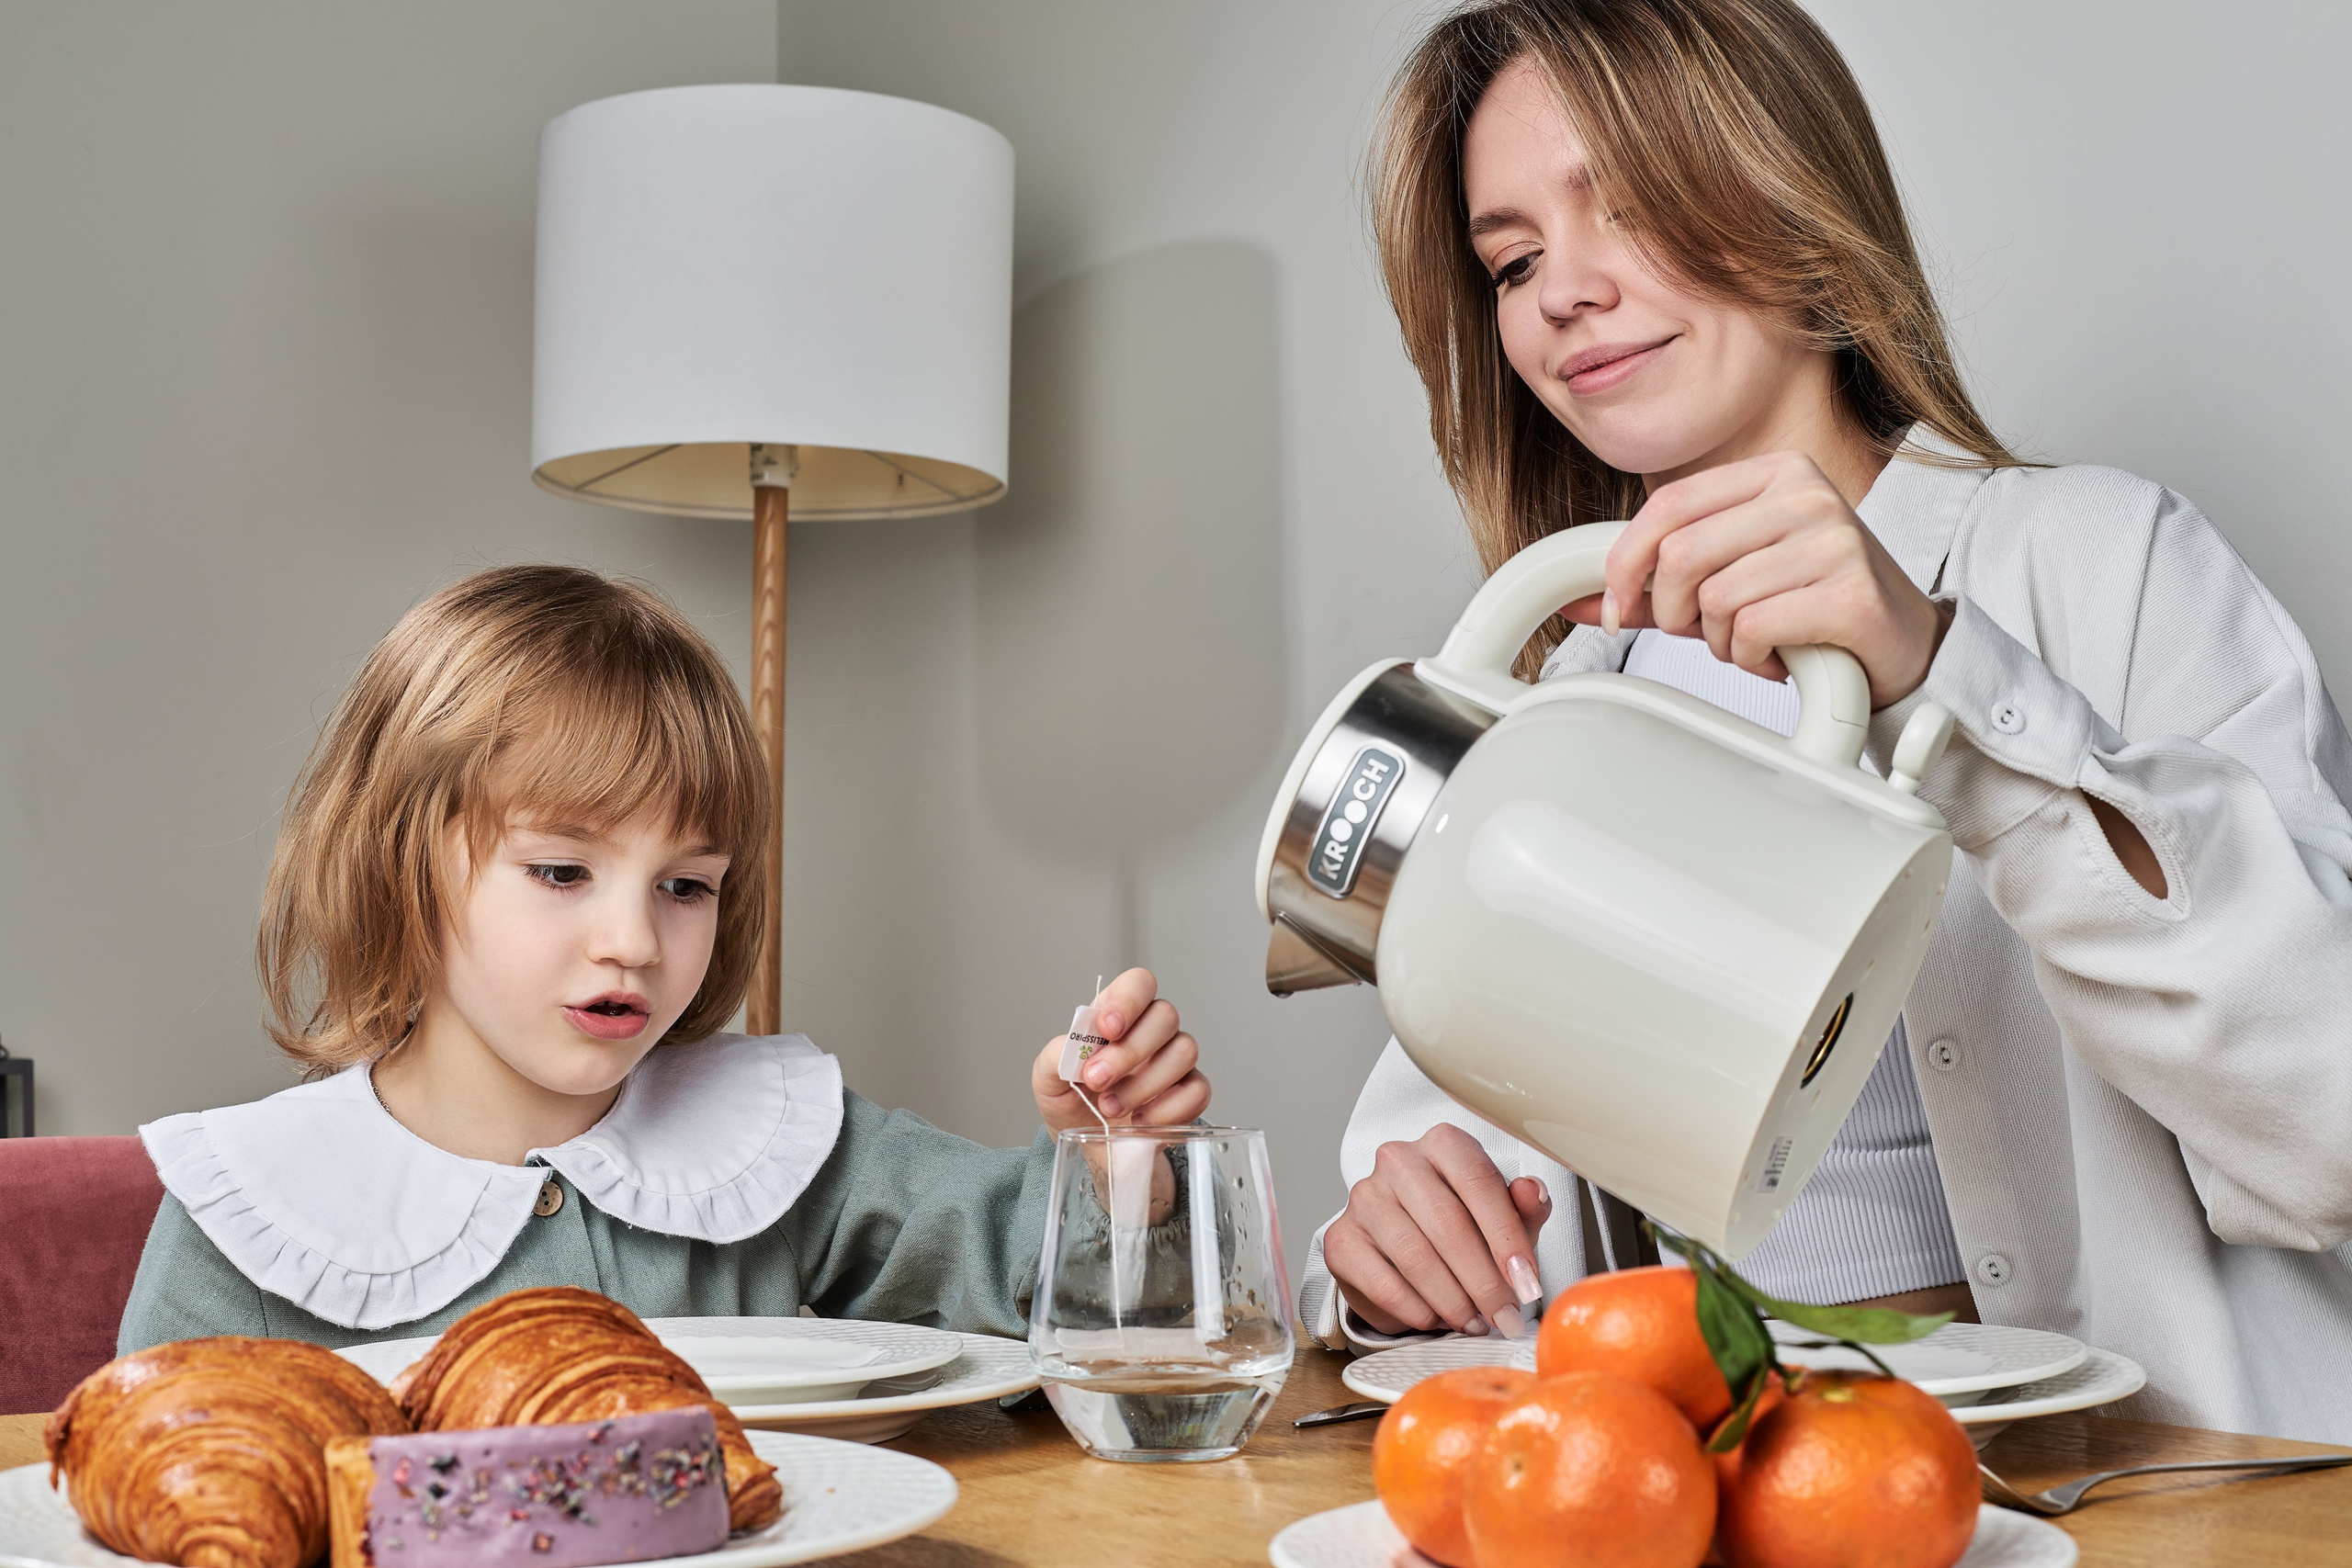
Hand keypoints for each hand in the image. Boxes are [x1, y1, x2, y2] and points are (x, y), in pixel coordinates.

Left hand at [1030, 967, 1208, 1133]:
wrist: (1088, 1143)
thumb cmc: (1071, 1100)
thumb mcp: (1047, 1078)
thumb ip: (1056, 1055)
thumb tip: (1076, 1044)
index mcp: (1118, 1014)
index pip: (1139, 984)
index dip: (1128, 1000)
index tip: (1106, 1028)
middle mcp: (1153, 1031)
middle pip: (1166, 1015)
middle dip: (1129, 1051)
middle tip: (1096, 1080)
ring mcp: (1175, 1061)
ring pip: (1185, 1051)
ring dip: (1143, 1084)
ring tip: (1110, 1107)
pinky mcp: (1190, 1093)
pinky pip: (1197, 1091)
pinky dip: (1165, 1110)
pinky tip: (1138, 1120)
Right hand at [1321, 1124, 1551, 1339]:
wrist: (1406, 1255)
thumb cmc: (1464, 1229)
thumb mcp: (1505, 1220)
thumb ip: (1525, 1207)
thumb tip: (1533, 1191)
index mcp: (1444, 1144)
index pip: (1479, 1182)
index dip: (1508, 1238)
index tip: (1528, 1283)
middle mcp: (1398, 1160)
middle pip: (1447, 1222)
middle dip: (1483, 1280)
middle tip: (1505, 1317)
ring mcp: (1364, 1197)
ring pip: (1415, 1255)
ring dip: (1452, 1300)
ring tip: (1474, 1323)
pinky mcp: (1340, 1239)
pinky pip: (1381, 1281)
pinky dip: (1415, 1309)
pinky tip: (1435, 1320)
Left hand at [1564, 450, 1945, 708]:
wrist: (1906, 645)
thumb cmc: (1813, 606)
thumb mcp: (1732, 579)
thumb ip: (1658, 584)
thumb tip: (1574, 599)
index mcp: (1772, 473)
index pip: (1666, 506)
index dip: (1624, 564)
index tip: (1616, 607)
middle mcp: (1805, 492)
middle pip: (1680, 556)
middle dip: (1672, 613)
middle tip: (1704, 633)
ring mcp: (1833, 536)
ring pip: (1715, 598)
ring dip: (1720, 642)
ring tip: (1755, 642)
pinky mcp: (1850, 589)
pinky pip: (1754, 628)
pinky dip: (1752, 658)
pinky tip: (1781, 655)